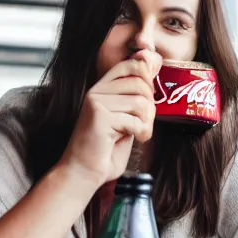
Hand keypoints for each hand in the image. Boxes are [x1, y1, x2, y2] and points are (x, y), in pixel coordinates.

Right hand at [59, 49, 161, 188]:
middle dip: (151, 105)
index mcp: (102, 89)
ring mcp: (96, 102)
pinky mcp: (99, 116)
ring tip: (140, 133)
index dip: (147, 76)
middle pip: (140, 83)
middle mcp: (97, 91)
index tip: (150, 98)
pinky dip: (142, 132)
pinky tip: (137, 140)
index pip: (130, 65)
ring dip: (147, 122)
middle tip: (145, 123)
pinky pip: (135, 120)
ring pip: (140, 102)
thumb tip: (154, 71)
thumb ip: (136, 100)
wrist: (83, 173)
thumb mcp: (125, 119)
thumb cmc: (106, 150)